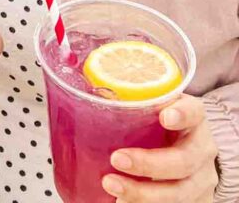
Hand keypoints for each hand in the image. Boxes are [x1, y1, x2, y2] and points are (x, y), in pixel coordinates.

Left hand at [101, 95, 218, 200]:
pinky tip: (122, 200)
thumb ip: (132, 102)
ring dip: (142, 192)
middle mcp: (202, 148)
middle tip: (117, 158)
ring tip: (111, 184)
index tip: (164, 116)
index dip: (182, 114)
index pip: (194, 112)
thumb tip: (86, 94)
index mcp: (194, 118)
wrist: (186, 149)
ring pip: (179, 192)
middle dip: (149, 163)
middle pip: (184, 160)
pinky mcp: (196, 200)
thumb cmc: (160, 124)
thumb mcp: (153, 108)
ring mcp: (201, 178)